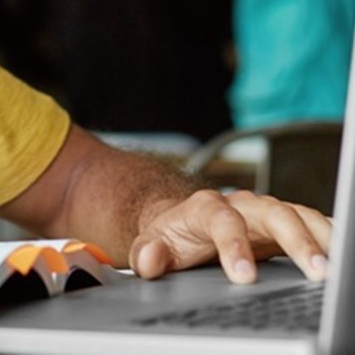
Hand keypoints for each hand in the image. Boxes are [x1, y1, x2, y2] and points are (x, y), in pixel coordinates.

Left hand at [129, 189, 331, 283]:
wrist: (185, 223)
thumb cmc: (173, 237)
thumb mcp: (152, 244)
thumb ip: (148, 253)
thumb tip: (150, 259)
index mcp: (206, 207)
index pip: (222, 219)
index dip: (233, 245)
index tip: (244, 276)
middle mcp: (243, 205)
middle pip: (274, 212)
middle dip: (297, 240)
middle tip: (316, 272)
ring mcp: (268, 214)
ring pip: (301, 216)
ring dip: (324, 239)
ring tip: (336, 269)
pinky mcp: (288, 227)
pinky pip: (315, 227)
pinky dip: (331, 239)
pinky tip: (343, 259)